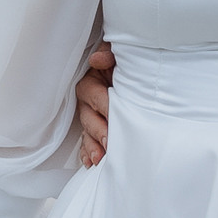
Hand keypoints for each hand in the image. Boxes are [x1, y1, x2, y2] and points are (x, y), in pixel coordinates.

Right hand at [77, 41, 114, 166]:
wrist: (130, 70)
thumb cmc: (123, 63)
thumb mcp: (118, 54)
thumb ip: (109, 54)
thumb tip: (98, 59)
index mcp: (92, 82)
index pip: (96, 96)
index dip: (104, 107)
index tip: (114, 116)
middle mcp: (88, 100)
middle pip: (90, 118)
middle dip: (99, 132)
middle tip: (109, 144)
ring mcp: (90, 115)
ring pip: (87, 132)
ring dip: (92, 146)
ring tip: (97, 159)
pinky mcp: (95, 126)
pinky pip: (87, 141)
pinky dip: (87, 152)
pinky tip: (89, 162)